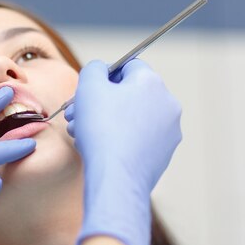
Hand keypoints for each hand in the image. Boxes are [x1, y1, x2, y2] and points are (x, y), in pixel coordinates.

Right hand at [65, 60, 181, 244]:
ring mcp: (168, 132)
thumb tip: (100, 69)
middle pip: (129, 94)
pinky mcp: (163, 155)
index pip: (128, 66)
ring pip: (131, 118)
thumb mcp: (89, 86)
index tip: (87, 90)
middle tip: (77, 113)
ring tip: (80, 132)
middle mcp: (167, 105)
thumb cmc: (102, 130)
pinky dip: (118, 139)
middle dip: (100, 102)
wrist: (116, 178)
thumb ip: (94, 69)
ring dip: (105, 121)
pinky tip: (97, 148)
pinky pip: (137, 139)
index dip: (104, 75)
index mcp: (152, 83)